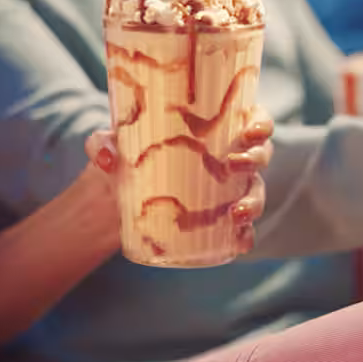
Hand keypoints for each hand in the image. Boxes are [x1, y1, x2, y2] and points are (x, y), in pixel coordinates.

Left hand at [86, 108, 273, 253]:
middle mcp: (229, 157)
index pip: (252, 119)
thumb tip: (107, 158)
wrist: (114, 199)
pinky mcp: (219, 221)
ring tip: (236, 213)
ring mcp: (228, 190)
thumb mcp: (108, 143)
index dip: (261, 123)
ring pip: (256, 192)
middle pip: (261, 154)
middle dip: (255, 160)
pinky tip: (240, 242)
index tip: (250, 130)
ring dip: (254, 202)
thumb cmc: (122, 157)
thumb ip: (102, 143)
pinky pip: (243, 229)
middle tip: (233, 165)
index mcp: (215, 128)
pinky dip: (245, 236)